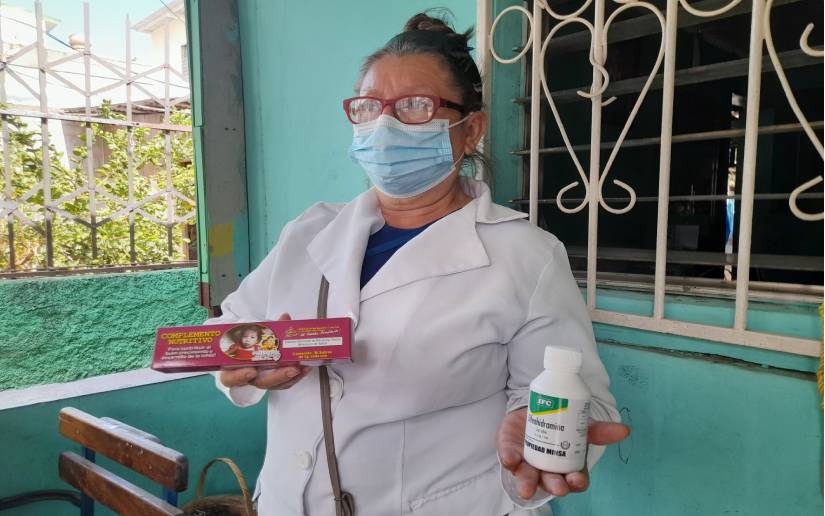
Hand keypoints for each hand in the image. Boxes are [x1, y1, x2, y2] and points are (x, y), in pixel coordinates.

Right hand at [218, 313, 311, 389]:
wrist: (247, 348)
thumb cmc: (244, 343)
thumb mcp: (249, 332)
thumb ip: (266, 326)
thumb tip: (285, 317)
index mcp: (231, 368)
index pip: (230, 378)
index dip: (239, 376)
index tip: (251, 371)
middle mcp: (247, 377)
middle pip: (260, 383)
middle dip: (277, 376)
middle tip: (291, 369)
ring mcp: (262, 380)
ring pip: (276, 384)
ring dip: (291, 376)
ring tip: (302, 367)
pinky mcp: (274, 381)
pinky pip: (285, 382)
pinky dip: (296, 375)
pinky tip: (305, 368)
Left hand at [496, 407, 629, 498]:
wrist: (534, 410)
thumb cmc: (560, 426)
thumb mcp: (580, 426)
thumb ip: (599, 430)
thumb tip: (625, 430)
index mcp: (567, 468)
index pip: (575, 481)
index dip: (576, 482)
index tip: (577, 479)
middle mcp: (546, 471)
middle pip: (551, 483)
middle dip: (555, 487)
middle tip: (558, 487)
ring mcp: (527, 464)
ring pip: (528, 478)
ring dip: (527, 484)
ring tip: (526, 488)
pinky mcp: (511, 453)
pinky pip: (509, 459)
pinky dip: (509, 460)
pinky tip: (510, 458)